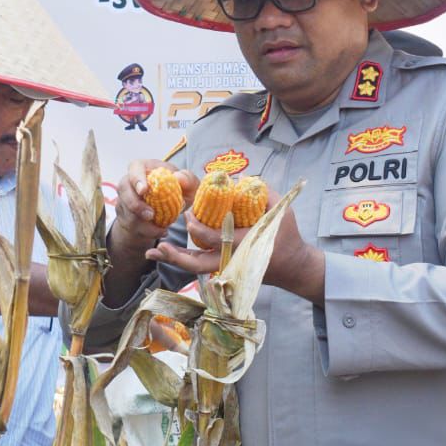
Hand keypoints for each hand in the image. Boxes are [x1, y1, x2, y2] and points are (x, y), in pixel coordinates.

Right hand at [112, 159, 196, 250]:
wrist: (169, 210)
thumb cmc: (177, 190)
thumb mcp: (188, 186)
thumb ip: (188, 179)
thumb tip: (179, 178)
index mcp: (144, 168)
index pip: (135, 168)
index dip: (137, 178)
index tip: (144, 190)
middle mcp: (130, 182)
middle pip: (124, 190)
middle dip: (136, 205)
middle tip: (151, 215)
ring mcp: (124, 200)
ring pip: (127, 212)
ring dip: (144, 223)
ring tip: (162, 227)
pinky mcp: (125, 217)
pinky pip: (132, 226)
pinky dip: (148, 231)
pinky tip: (162, 231)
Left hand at [148, 190, 325, 305]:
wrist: (293, 267)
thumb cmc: (287, 236)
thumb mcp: (282, 210)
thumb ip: (263, 191)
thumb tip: (240, 177)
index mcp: (244, 244)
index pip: (214, 238)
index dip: (198, 227)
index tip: (187, 214)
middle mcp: (232, 259)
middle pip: (197, 263)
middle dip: (176, 255)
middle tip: (159, 244)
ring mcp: (227, 267)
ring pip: (196, 268)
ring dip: (174, 260)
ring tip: (152, 252)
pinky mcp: (225, 268)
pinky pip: (200, 265)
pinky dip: (183, 261)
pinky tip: (167, 254)